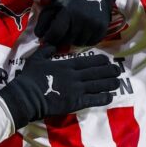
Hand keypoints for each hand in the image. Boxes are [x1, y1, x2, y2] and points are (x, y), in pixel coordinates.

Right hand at [0, 45, 119, 128]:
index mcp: (66, 64)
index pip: (87, 61)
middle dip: (108, 71)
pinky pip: (93, 99)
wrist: (27, 96)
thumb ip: (46, 50)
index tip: (107, 60)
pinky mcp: (76, 102)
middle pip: (96, 72)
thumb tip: (52, 44)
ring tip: (118, 82)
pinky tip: (110, 96)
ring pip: (98, 85)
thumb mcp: (36, 58)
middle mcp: (75, 76)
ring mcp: (77, 89)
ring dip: (109, 83)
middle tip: (118, 70)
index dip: (99, 61)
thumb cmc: (30, 77)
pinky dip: (103, 98)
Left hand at [35, 0, 118, 46]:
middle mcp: (81, 20)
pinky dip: (85, 40)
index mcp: (67, 12)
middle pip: (66, 41)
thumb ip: (45, 19)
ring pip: (78, 43)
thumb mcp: (55, 3)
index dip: (49, 38)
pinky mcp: (102, 29)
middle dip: (61, 39)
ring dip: (73, 40)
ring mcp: (93, 25)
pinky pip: (90, 43)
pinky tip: (83, 31)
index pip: (55, 34)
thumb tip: (40, 36)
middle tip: (62, 32)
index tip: (48, 37)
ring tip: (73, 30)